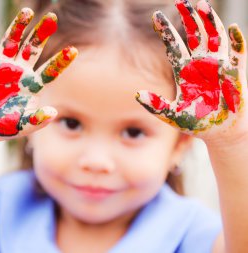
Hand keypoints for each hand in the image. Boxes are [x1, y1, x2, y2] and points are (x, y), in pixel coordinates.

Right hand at [0, 8, 76, 136]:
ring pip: (11, 42)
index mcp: (32, 85)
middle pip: (32, 48)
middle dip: (41, 34)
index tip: (73, 51)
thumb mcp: (23, 126)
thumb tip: (54, 113)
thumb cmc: (5, 127)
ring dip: (18, 27)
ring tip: (27, 12)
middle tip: (52, 18)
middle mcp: (19, 71)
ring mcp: (0, 66)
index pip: (49, 70)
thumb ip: (38, 120)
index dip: (60, 61)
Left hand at [136, 0, 246, 138]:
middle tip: (182, 1)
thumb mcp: (172, 115)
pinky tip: (233, 29)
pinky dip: (236, 42)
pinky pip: (237, 54)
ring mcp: (218, 66)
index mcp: (184, 71)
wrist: (219, 132)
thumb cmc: (196, 123)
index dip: (166, 30)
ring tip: (202, 5)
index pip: (174, 45)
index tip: (156, 16)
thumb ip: (156, 106)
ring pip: (214, 37)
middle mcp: (200, 64)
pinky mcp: (235, 73)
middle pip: (194, 35)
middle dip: (189, 18)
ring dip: (209, 22)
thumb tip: (137, 95)